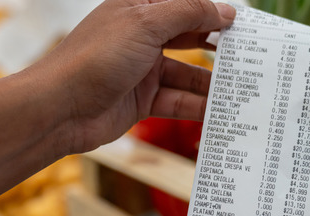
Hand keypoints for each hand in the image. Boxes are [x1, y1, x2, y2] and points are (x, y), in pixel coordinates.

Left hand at [29, 0, 235, 153]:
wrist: (60, 108)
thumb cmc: (95, 58)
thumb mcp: (146, 23)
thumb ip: (189, 12)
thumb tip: (225, 9)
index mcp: (139, 7)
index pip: (183, 3)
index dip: (212, 10)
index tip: (242, 23)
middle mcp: (141, 36)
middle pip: (189, 37)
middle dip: (218, 47)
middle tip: (249, 56)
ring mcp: (142, 70)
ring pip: (186, 74)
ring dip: (211, 83)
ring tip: (241, 89)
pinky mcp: (141, 101)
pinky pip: (177, 102)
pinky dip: (197, 107)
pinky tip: (219, 112)